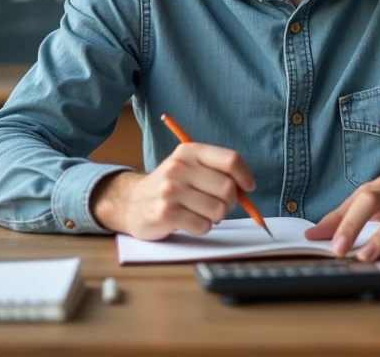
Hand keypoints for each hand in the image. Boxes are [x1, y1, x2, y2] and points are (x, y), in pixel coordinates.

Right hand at [90, 143, 255, 239]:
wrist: (132, 202)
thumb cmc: (170, 186)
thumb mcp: (190, 166)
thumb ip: (217, 170)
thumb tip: (247, 187)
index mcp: (190, 151)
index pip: (231, 160)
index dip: (245, 176)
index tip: (248, 187)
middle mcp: (179, 167)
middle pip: (228, 188)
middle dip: (229, 202)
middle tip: (218, 204)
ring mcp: (170, 190)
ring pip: (218, 210)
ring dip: (215, 217)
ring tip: (199, 212)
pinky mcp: (165, 213)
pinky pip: (203, 226)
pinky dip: (201, 227)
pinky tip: (188, 221)